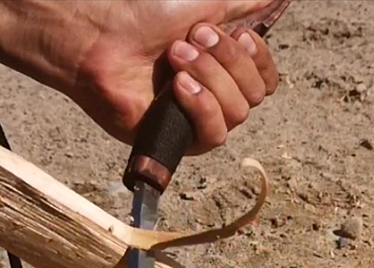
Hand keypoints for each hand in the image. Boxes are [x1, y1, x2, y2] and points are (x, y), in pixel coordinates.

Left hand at [0, 1, 278, 151]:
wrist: (101, 40)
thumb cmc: (144, 18)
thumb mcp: (205, 2)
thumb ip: (244, 4)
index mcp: (224, 68)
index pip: (266, 79)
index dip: (259, 60)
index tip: (240, 35)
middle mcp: (217, 95)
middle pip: (254, 96)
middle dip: (227, 62)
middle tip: (192, 37)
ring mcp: (199, 120)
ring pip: (237, 114)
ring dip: (211, 80)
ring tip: (176, 56)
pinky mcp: (182, 142)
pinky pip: (214, 134)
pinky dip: (202, 106)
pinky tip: (179, 86)